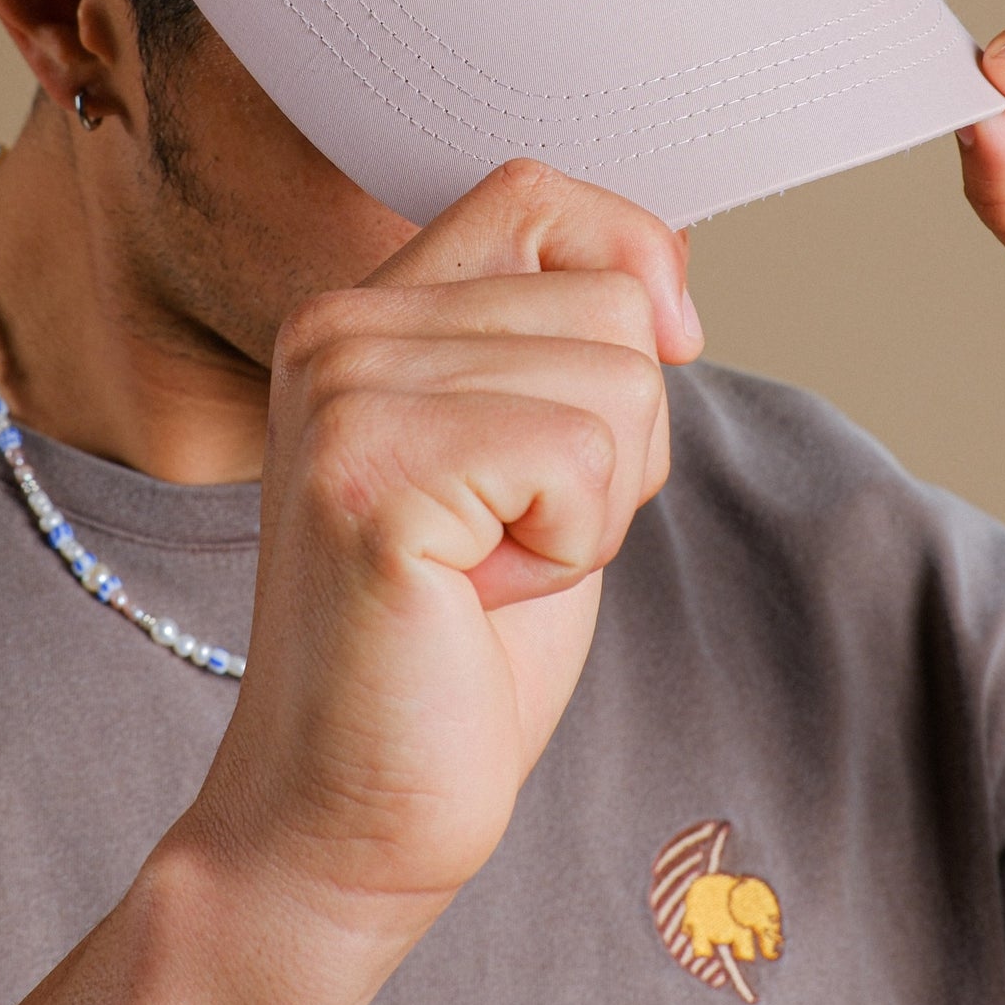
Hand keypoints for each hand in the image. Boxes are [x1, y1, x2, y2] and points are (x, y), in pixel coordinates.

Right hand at [174, 159, 700, 984]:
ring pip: (618, 382)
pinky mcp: (370, 474)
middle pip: (611, 305)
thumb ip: (571, 342)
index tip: (646, 364)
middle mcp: (338, 327)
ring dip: (596, 504)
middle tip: (510, 534)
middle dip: (618, 442)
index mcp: (367, 311)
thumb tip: (666, 256)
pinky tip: (477, 595)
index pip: (538, 195)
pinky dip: (572, 549)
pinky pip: (582, 458)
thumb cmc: (457, 642)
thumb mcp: (533, 453)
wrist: (356, 809)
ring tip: (488, 566)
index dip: (628, 262)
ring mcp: (343, 393)